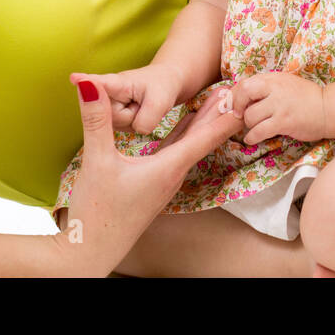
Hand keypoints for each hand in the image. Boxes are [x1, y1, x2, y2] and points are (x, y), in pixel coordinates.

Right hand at [60, 73, 243, 275]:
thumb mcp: (96, 161)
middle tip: (236, 91)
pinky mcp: (152, 186)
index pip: (204, 138)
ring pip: (190, 147)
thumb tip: (89, 83)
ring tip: (217, 103)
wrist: (91, 251)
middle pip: (202, 140)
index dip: (224, 116)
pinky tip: (185, 128)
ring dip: (204, 124)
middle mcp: (172, 176)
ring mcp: (163, 182)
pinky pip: (175, 153)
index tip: (245, 98)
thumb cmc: (97, 212)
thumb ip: (96, 121)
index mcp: (167, 168)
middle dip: (219, 114)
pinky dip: (185, 136)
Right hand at [84, 63, 183, 134]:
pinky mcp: (110, 121)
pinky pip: (125, 131)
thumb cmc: (161, 86)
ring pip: (121, 127)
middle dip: (134, 114)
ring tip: (139, 106)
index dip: (87, 83)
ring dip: (135, 119)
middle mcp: (105, 95)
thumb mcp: (160, 100)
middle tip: (141, 102)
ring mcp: (105, 110)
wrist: (161, 87)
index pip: (101, 84)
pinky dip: (135, 124)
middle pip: (115, 118)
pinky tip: (136, 113)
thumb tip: (135, 131)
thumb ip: (148, 118)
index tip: (75, 78)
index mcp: (117, 82)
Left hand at [229, 72, 325, 144]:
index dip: (235, 95)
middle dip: (237, 106)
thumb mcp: (285, 83)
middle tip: (239, 115)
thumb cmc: (306, 97)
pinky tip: (252, 138)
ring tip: (254, 127)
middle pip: (243, 93)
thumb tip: (242, 93)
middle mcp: (275, 88)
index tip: (234, 104)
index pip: (245, 82)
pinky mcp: (284, 122)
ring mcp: (279, 105)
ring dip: (248, 124)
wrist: (328, 108)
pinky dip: (252, 137)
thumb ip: (266, 86)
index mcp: (274, 78)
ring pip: (250, 116)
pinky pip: (259, 131)